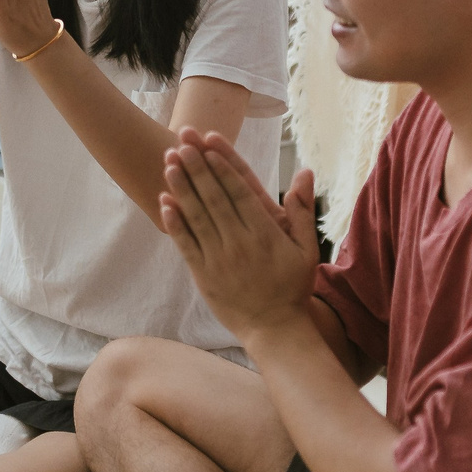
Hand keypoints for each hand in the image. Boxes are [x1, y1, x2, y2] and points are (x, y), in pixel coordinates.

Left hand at [159, 129, 319, 340]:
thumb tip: (306, 172)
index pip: (240, 192)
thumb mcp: (307, 248)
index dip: (223, 166)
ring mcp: (219, 260)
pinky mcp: (204, 276)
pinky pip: (186, 245)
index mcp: (265, 233)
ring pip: (197, 218)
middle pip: (215, 199)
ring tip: (169, 163)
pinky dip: (174, 223)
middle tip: (182, 142)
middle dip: (197, 168)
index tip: (209, 144)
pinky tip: (164, 202)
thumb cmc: (293, 286)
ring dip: (181, 189)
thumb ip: (302, 210)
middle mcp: (240, 243)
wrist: (274, 329)